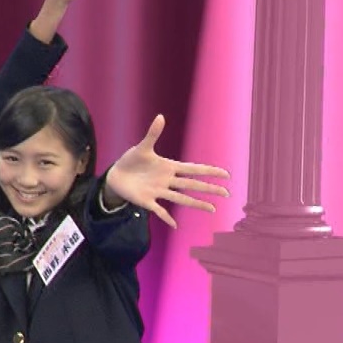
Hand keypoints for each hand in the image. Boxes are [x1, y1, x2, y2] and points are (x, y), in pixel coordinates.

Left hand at [106, 115, 231, 228]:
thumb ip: (153, 134)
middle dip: (209, 189)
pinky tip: (175, 225)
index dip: (209, 171)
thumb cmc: (131, 160)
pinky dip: (166, 218)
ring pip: (181, 199)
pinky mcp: (147, 201)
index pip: (193, 169)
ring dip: (196, 203)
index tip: (226, 174)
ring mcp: (158, 192)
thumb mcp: (142, 147)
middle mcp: (167, 181)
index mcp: (168, 167)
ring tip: (212, 209)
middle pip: (192, 185)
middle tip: (227, 193)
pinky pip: (159, 211)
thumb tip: (161, 116)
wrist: (116, 174)